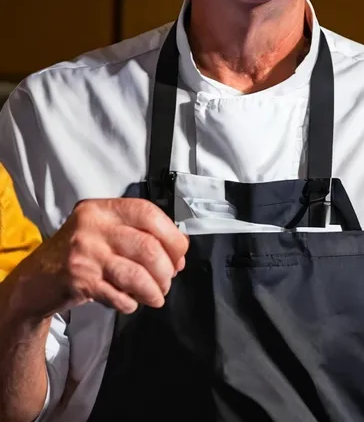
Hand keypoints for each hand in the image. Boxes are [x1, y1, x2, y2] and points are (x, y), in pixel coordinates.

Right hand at [12, 198, 188, 318]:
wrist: (36, 279)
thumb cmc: (78, 253)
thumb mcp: (103, 231)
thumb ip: (137, 234)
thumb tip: (179, 251)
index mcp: (102, 208)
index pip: (148, 213)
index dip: (172, 236)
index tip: (180, 255)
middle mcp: (92, 226)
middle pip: (148, 247)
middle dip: (166, 269)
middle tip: (167, 280)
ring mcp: (85, 253)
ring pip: (137, 274)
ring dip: (153, 290)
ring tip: (156, 296)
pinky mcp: (79, 281)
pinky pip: (119, 295)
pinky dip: (131, 302)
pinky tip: (130, 302)